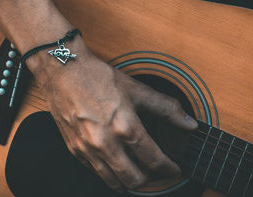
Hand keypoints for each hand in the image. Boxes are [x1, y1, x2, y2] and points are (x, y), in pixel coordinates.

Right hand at [27, 37, 197, 191]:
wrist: (63, 70)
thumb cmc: (97, 77)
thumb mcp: (136, 89)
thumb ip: (166, 108)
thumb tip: (189, 123)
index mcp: (125, 127)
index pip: (154, 161)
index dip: (169, 168)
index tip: (174, 168)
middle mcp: (106, 143)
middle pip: (135, 180)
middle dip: (151, 179)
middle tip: (156, 171)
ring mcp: (87, 149)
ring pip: (113, 183)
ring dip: (129, 181)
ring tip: (137, 170)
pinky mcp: (74, 149)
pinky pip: (95, 172)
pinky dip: (109, 173)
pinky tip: (115, 161)